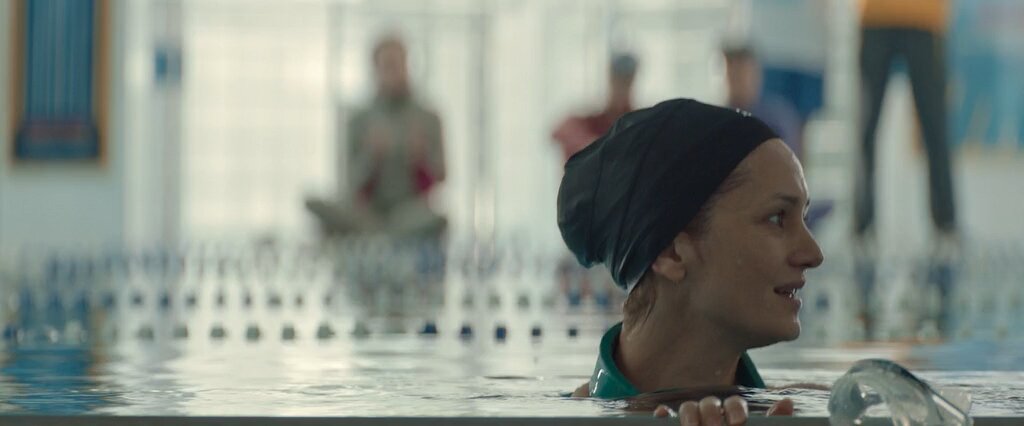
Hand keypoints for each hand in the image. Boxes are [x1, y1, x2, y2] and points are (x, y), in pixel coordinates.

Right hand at [653, 396, 793, 425]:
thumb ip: (771, 425)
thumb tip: (787, 401)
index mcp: (733, 422)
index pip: (733, 404)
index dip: (735, 409)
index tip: (738, 422)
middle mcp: (712, 421)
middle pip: (709, 403)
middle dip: (712, 412)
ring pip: (688, 408)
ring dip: (690, 413)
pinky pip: (665, 418)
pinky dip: (664, 415)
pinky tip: (665, 416)